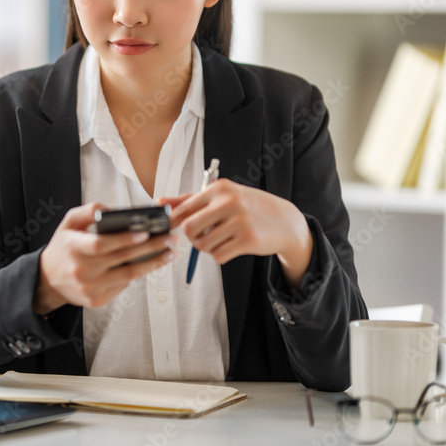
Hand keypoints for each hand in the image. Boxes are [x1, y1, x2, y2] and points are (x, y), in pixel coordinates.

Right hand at [33, 202, 177, 315]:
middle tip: (171, 240)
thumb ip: (89, 210)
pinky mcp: (96, 301)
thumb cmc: (64, 246)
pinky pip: (123, 285)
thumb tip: (113, 210)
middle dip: (150, 248)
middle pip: (121, 259)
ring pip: (128, 275)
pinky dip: (138, 273)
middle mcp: (81, 270)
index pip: (101, 244)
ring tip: (171, 252)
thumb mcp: (69, 223)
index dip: (124, 239)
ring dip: (153, 263)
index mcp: (73, 248)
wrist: (49, 279)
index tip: (145, 232)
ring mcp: (89, 288)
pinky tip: (151, 263)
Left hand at [158, 180, 312, 288]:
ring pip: (202, 245)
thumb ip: (190, 200)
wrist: (285, 221)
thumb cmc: (248, 207)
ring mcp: (239, 220)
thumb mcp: (221, 196)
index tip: (179, 229)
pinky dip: (220, 255)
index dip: (176, 223)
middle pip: (189, 229)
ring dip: (207, 248)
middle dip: (193, 238)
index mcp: (218, 189)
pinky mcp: (247, 240)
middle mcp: (228, 202)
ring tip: (221, 240)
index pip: (183, 209)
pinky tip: (232, 247)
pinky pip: (218, 256)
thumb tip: (161, 202)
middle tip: (203, 237)